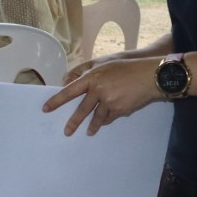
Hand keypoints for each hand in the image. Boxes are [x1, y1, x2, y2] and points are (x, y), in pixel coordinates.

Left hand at [43, 57, 157, 135]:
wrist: (150, 76)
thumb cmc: (126, 67)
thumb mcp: (103, 64)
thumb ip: (85, 71)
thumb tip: (69, 81)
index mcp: (92, 78)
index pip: (69, 91)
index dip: (57, 101)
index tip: (46, 109)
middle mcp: (98, 90)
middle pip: (82, 110)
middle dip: (73, 123)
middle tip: (66, 132)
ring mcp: (109, 102)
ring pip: (96, 117)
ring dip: (92, 126)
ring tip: (89, 132)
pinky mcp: (120, 110)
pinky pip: (109, 118)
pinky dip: (106, 119)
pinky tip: (106, 121)